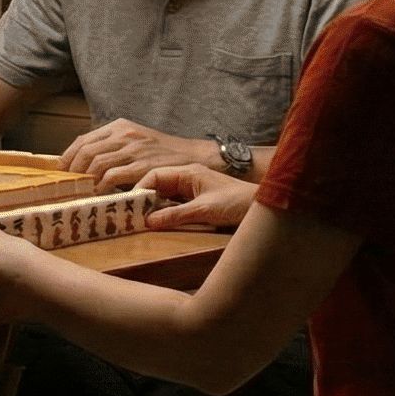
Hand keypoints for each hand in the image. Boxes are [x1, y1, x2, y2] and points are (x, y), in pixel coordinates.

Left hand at [61, 120, 215, 185]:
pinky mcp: (143, 166)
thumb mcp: (137, 140)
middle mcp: (125, 135)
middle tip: (67, 186)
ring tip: (80, 193)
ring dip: (85, 181)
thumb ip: (114, 147)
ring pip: (96, 164)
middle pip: (86, 151)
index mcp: (120, 126)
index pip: (84, 140)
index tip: (61, 172)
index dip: (68, 157)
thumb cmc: (164, 153)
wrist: (196, 156)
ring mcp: (134, 150)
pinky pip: (112, 177)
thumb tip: (86, 165)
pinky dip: (101, 188)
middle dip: (72, 171)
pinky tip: (99, 196)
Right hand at [134, 164, 258, 232]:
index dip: (140, 188)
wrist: (264, 206)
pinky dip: (167, 213)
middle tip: (131, 214)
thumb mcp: (204, 210)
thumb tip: (149, 222)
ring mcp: (195, 189)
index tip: (130, 204)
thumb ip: (176, 216)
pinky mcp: (200, 201)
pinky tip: (162, 223)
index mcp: (189, 172)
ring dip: (156, 207)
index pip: (155, 175)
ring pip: (167, 196)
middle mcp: (189, 178)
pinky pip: (177, 205)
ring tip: (142, 221)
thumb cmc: (237, 202)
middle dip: (145, 199)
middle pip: (158, 185)